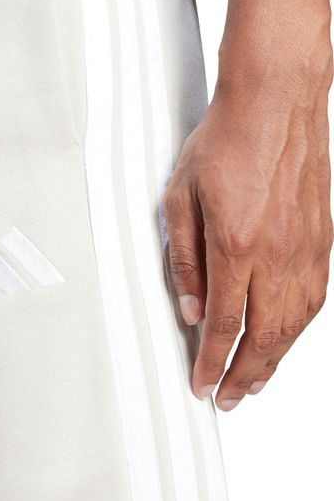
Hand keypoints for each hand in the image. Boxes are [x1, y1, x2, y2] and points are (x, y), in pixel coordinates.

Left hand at [163, 59, 332, 410]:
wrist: (274, 102)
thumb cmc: (223, 143)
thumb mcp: (181, 198)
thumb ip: (184, 259)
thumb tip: (189, 307)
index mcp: (236, 244)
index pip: (223, 323)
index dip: (210, 362)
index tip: (201, 384)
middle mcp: (276, 254)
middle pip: (263, 335)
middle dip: (243, 374)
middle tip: (229, 398)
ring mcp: (306, 248)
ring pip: (293, 323)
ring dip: (273, 360)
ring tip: (254, 381)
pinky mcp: (322, 239)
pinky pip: (313, 298)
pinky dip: (297, 329)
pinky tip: (285, 339)